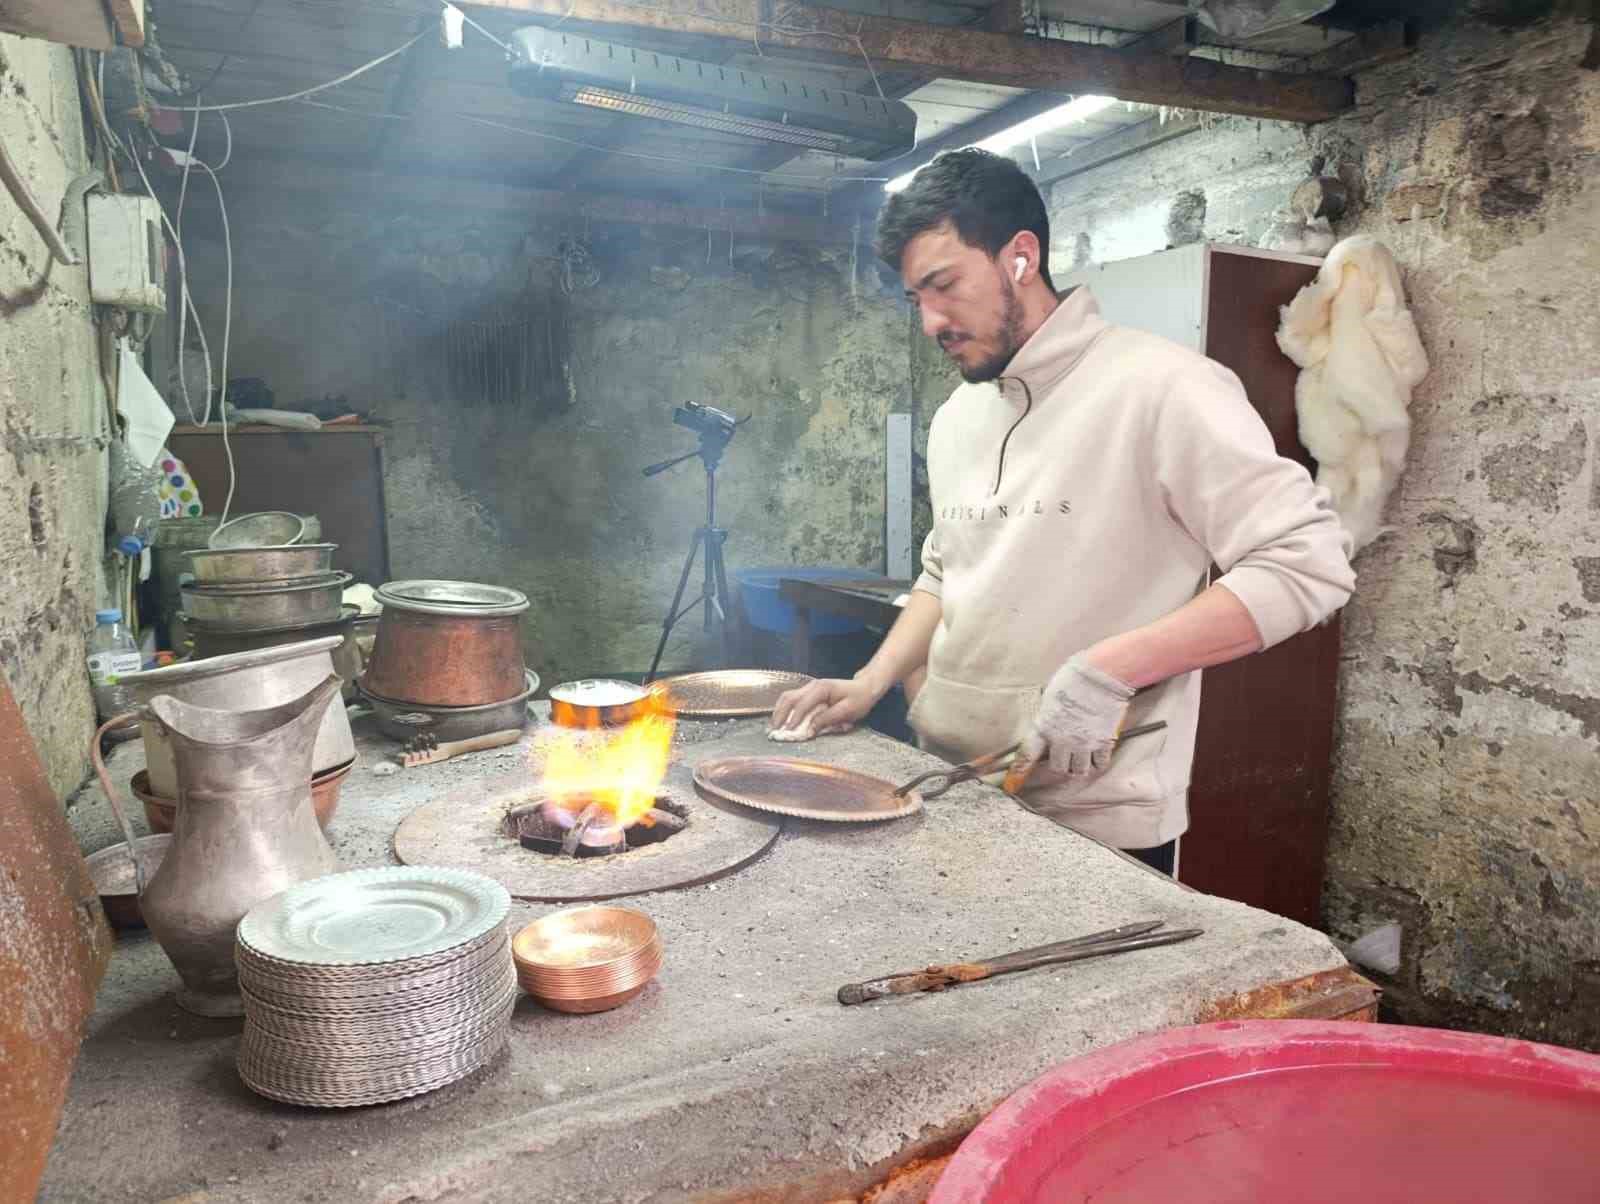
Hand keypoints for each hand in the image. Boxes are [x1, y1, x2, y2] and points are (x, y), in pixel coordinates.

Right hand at [772, 676, 881, 732]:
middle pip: (789, 698)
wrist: (866, 687)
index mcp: (821, 689)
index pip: (802, 704)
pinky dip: (784, 709)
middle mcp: (812, 686)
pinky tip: (781, 719)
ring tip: (773, 726)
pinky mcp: (810, 693)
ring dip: (779, 711)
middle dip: (779, 714)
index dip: (794, 719)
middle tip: (773, 730)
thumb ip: (827, 719)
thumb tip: (810, 729)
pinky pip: (792, 699)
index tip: (787, 731)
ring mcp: (810, 688)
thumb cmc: (859, 699)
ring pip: (787, 697)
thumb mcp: (847, 711)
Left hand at [1017, 654, 1134, 779]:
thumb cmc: (1074, 679)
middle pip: (1057, 768)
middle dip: (1059, 764)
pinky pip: (1099, 763)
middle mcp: (1063, 740)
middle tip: (1063, 757)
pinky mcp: (1103, 742)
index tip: (1012, 784)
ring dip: (1078, 766)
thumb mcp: (1050, 696)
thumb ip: (1047, 716)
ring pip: (1078, 770)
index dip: (1018, 772)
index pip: (1027, 756)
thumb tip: (1047, 723)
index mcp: (1045, 727)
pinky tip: (1096, 754)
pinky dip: (1097, 762)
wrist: (1102, 675)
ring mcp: (1084, 743)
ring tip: (1080, 757)